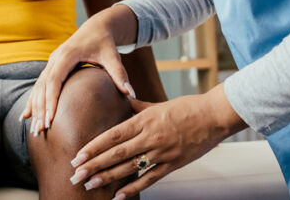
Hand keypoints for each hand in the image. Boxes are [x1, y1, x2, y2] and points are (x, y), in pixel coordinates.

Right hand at [21, 7, 135, 134]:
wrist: (97, 27)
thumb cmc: (105, 42)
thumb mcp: (113, 56)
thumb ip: (120, 74)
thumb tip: (131, 94)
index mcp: (67, 55)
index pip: (55, 80)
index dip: (51, 100)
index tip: (50, 119)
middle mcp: (55, 58)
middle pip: (43, 86)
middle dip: (40, 109)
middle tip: (41, 130)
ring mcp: (51, 62)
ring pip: (38, 87)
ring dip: (35, 107)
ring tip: (34, 129)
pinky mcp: (52, 67)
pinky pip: (39, 85)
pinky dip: (33, 100)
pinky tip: (27, 116)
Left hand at [67, 84, 245, 197]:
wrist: (214, 116)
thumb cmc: (187, 107)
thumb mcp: (159, 104)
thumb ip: (139, 106)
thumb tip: (124, 99)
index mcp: (144, 120)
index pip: (113, 136)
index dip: (93, 147)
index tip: (78, 156)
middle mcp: (150, 137)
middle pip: (116, 154)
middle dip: (93, 165)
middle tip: (75, 175)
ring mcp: (161, 152)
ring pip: (129, 168)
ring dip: (107, 178)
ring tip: (89, 185)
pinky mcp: (173, 164)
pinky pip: (149, 179)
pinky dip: (133, 188)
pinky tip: (118, 196)